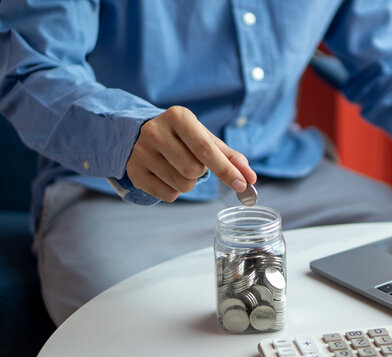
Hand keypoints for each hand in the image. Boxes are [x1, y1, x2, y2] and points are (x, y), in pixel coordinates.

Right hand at [126, 106, 256, 201]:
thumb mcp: (206, 139)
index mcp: (178, 117)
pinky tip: (167, 175)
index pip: (205, 149)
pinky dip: (175, 191)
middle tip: (193, 161)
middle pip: (194, 171)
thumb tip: (250, 179)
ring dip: (189, 183)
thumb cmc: (183, 138)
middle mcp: (155, 131)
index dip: (226, 170)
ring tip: (179, 167)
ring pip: (182, 185)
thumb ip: (231, 157)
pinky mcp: (133, 172)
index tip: (243, 185)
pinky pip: (168, 195)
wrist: (140, 135)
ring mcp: (141, 152)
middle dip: (201, 172)